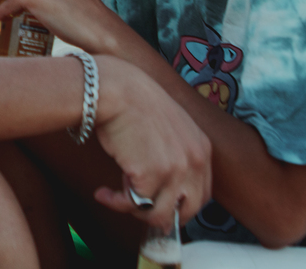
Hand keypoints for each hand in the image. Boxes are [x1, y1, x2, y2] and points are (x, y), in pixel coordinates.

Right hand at [90, 55, 212, 227]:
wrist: (113, 89)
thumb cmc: (131, 100)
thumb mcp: (168, 123)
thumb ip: (174, 150)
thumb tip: (158, 179)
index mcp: (202, 148)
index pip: (202, 193)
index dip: (179, 202)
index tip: (158, 202)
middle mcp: (195, 162)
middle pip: (188, 210)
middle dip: (162, 215)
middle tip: (139, 207)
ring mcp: (175, 171)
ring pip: (160, 215)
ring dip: (135, 210)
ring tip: (114, 196)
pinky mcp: (150, 177)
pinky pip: (134, 206)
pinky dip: (116, 203)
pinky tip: (103, 193)